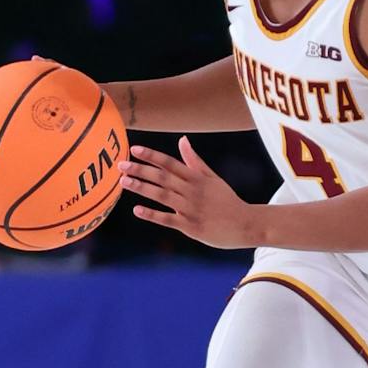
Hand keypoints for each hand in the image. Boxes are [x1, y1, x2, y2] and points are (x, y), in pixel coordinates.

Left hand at [122, 137, 259, 248]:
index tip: (135, 150)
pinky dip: (152, 214)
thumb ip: (195, 161)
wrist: (246, 224)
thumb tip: (182, 140)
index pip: (171, 163)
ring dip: (142, 188)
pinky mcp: (192, 227)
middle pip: (163, 177)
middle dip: (141, 170)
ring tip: (123, 182)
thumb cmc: (227, 201)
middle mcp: (193, 191)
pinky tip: (137, 210)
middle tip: (121, 165)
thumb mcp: (213, 178)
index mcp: (197, 178)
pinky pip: (169, 219)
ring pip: (162, 196)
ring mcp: (192, 209)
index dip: (152, 156)